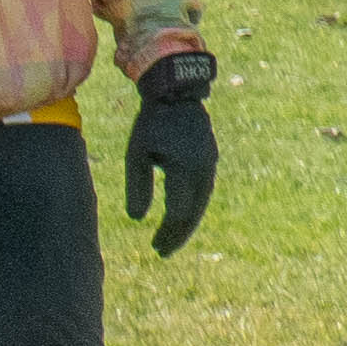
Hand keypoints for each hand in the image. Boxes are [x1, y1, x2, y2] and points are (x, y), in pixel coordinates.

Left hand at [126, 73, 218, 257]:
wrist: (177, 94)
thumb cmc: (152, 123)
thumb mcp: (137, 153)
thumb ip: (137, 186)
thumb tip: (136, 218)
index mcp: (184, 169)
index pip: (178, 212)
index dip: (168, 233)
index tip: (155, 247)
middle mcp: (203, 170)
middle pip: (193, 213)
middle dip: (177, 234)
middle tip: (162, 251)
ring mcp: (210, 165)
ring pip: (201, 203)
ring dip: (186, 223)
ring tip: (170, 239)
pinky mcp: (210, 160)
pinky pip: (203, 191)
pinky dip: (192, 207)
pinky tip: (181, 215)